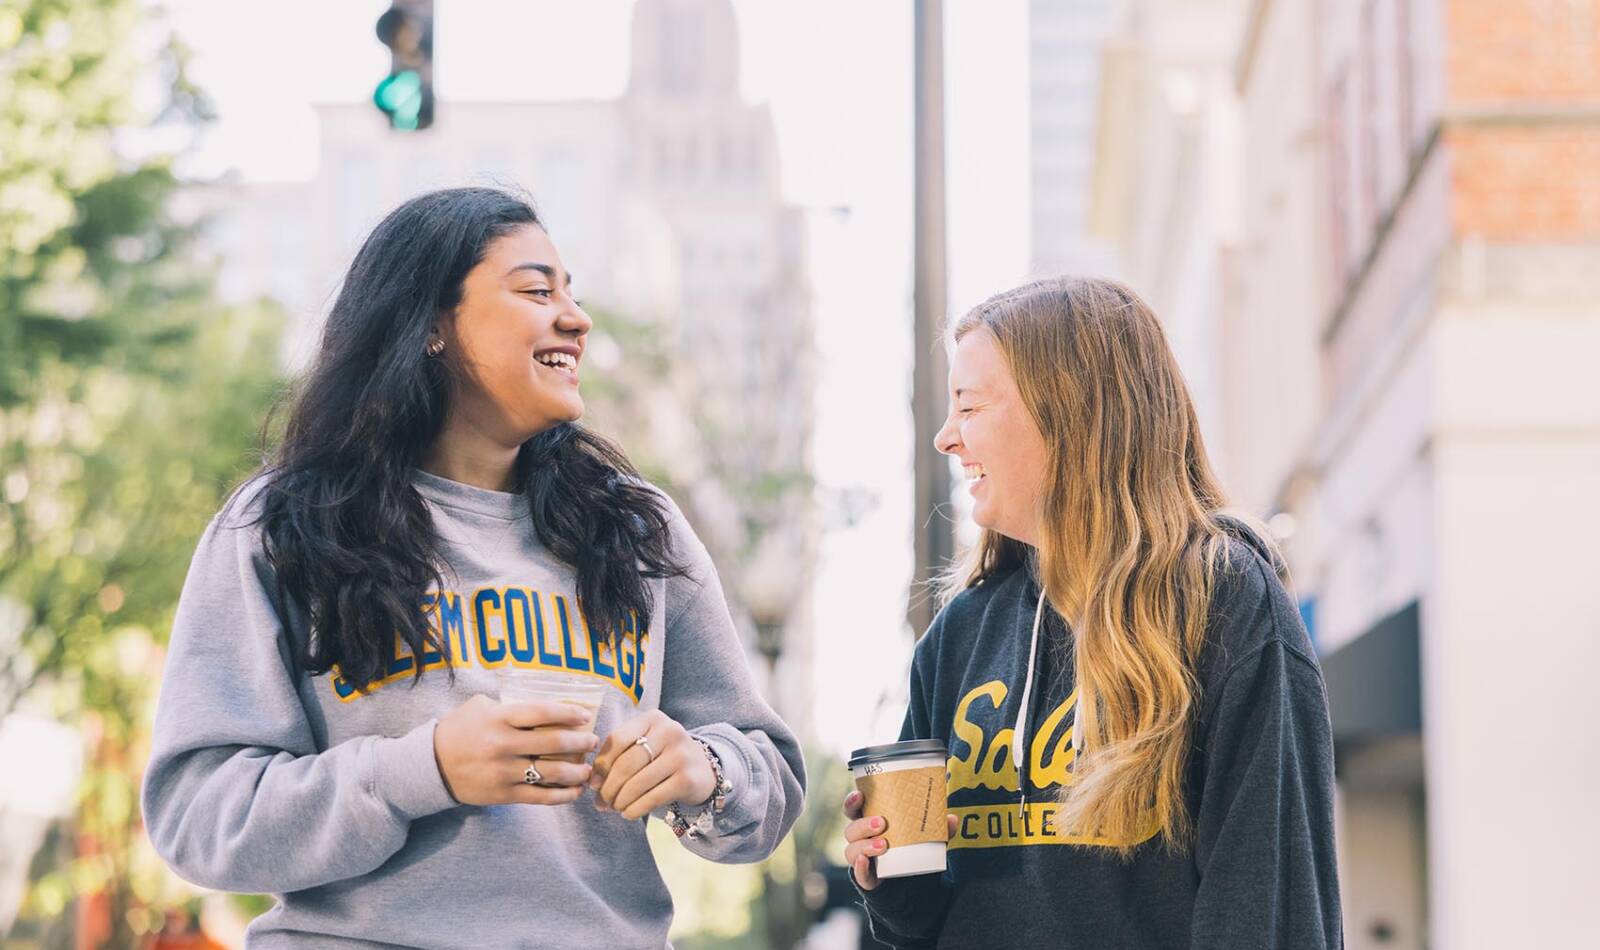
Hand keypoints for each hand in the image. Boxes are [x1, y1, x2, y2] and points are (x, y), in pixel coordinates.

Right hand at [432, 693, 597, 805]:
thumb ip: (507, 705)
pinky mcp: (503, 794)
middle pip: (552, 742)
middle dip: (579, 742)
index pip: (541, 712)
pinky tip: (575, 792)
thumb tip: (542, 705)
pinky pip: (539, 797)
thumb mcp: (478, 707)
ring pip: (550, 773)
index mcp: (498, 718)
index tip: (585, 716)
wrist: (430, 766)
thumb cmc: (457, 731)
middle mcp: (503, 744)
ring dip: (576, 771)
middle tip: (593, 741)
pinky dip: (561, 796)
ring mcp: (504, 772)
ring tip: (588, 769)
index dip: (567, 713)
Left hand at [588, 709, 715, 820]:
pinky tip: (628, 813)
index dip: (601, 764)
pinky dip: (636, 809)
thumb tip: (593, 783)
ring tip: (615, 807)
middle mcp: (669, 731)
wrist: (702, 769)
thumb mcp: (644, 744)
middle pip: (627, 763)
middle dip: (609, 787)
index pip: (617, 739)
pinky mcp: (688, 779)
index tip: (594, 783)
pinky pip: (653, 797)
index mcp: (652, 718)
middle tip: (602, 801)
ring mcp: (681, 755)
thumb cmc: (662, 756)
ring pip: (638, 783)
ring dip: (620, 800)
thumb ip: (619, 756)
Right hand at [842, 789, 958, 890]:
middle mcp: (860, 839)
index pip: (852, 809)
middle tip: (881, 823)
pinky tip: (865, 862)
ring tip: (883, 845)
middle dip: (863, 824)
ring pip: (851, 850)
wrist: (909, 879)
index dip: (852, 801)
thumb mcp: (925, 835)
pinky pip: (858, 874)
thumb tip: (952, 819)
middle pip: (851, 830)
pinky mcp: (866, 877)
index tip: (860, 795)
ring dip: (864, 846)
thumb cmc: (910, 846)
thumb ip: (938, 827)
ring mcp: (861, 858)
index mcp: (869, 821)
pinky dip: (860, 868)